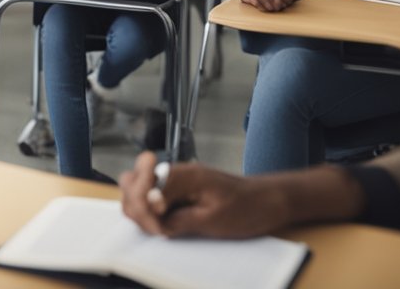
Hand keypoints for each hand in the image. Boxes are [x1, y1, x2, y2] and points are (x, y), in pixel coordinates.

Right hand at [120, 153, 288, 238]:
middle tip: (156, 228)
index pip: (144, 188)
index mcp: (183, 176)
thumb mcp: (214, 220)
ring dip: (139, 208)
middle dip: (135, 206)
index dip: (146, 212)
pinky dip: (149, 209)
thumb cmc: (247, 207)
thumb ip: (180, 218)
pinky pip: (152, 194)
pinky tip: (164, 222)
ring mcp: (175, 179)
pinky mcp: (178, 189)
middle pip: (131, 180)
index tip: (160, 228)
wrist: (268, 200)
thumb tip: (154, 218)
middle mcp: (175, 172)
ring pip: (137, 187)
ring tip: (160, 227)